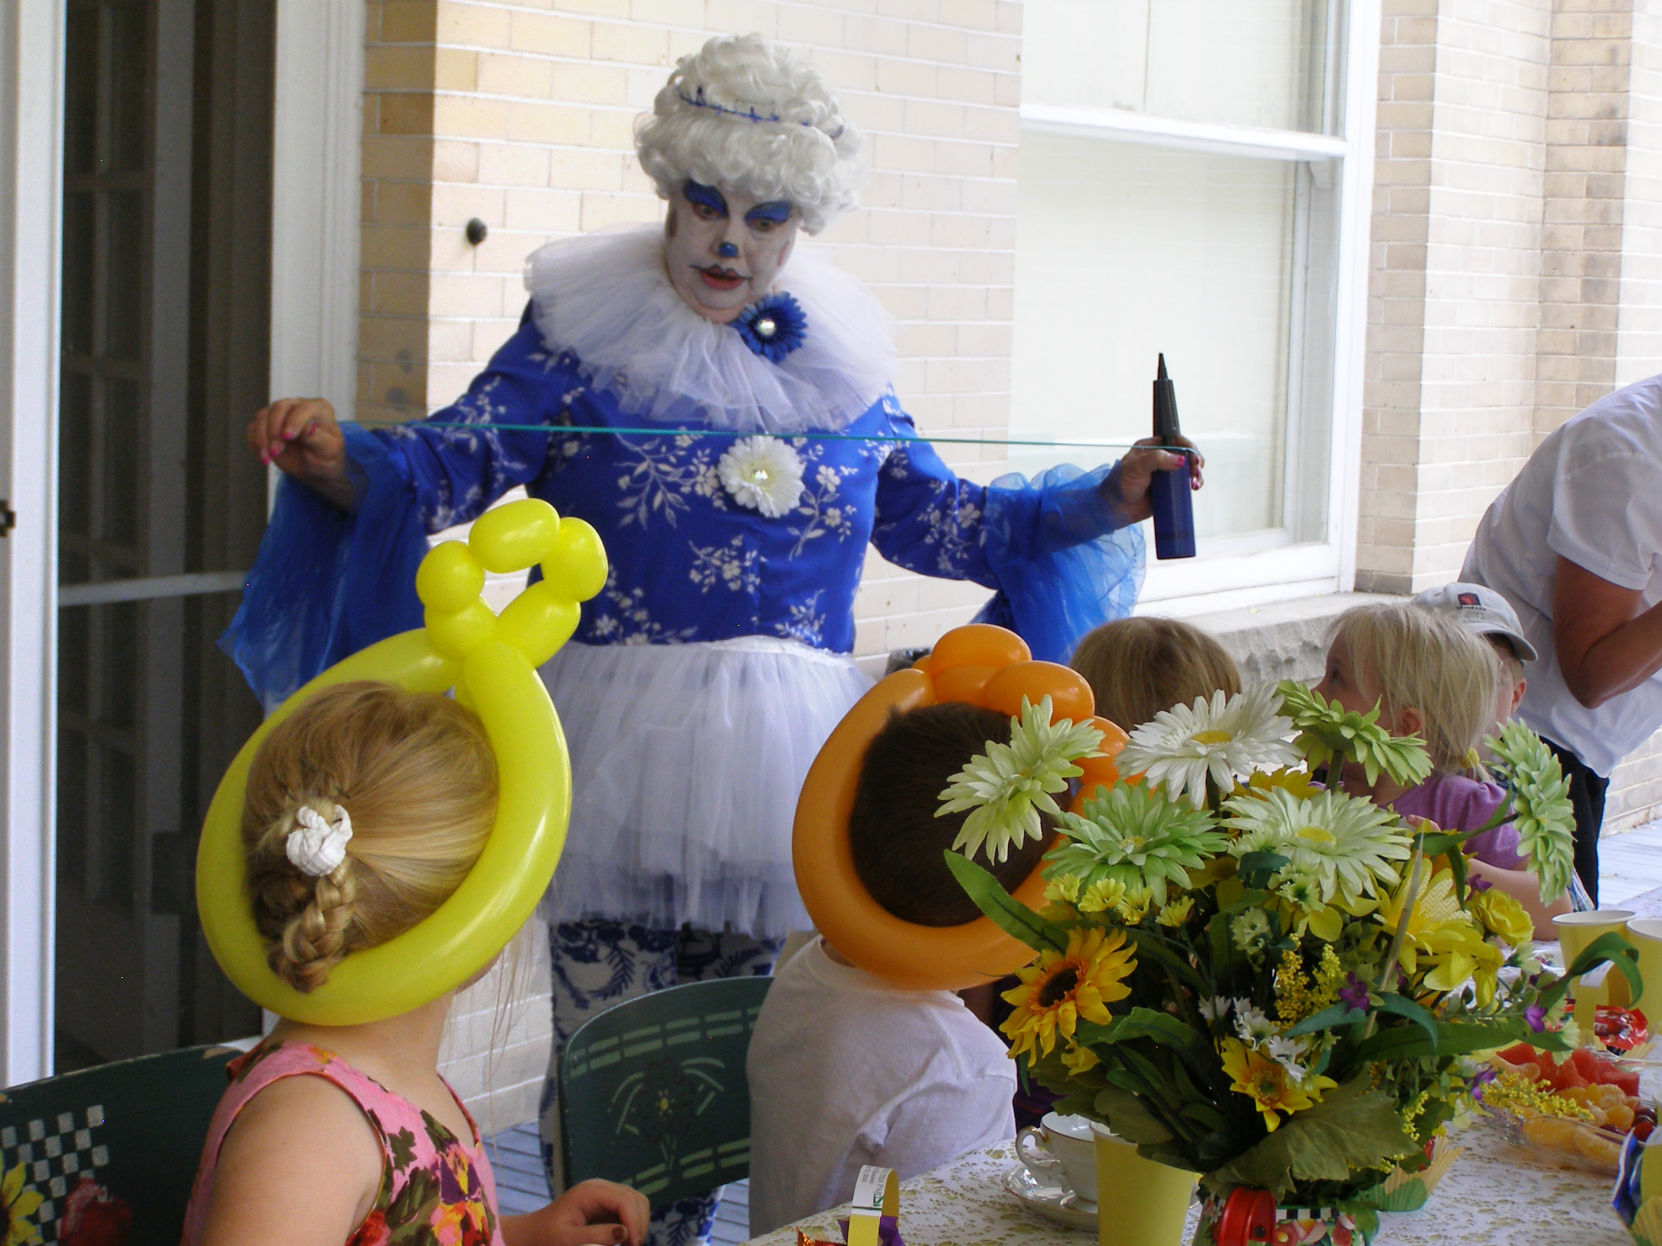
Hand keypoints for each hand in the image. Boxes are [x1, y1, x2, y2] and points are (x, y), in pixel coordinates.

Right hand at [247, 397, 353, 508]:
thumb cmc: (327, 456)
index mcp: (319, 408)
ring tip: (268, 458)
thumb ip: (318, 439)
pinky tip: (264, 457)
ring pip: (262, 416)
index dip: (294, 421)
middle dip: (274, 431)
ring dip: (262, 438)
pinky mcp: (267, 424)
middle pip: (278, 408)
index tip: (286, 437)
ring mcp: (281, 413)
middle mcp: (298, 405)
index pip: (304, 408)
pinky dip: (255, 442)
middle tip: (275, 453)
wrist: (316, 467)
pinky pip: (254, 427)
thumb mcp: (328, 451)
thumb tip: (309, 428)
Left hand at [506, 1179, 650, 1245]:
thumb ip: (595, 1237)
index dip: (634, 1222)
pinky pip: (629, 1209)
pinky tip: (624, 1239)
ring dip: (638, 1223)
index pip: (625, 1199)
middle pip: (635, 1198)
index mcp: (590, 1192)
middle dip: (639, 1223)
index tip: (633, 1245)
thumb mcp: (567, 1241)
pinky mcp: (606, 1203)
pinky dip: (632, 1223)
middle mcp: (600, 1187)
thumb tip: (624, 1233)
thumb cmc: (545, 1238)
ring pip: (636, 1202)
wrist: (532, 1234)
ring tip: (629, 1244)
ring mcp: (604, 1194)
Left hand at [1105, 434, 1204, 525]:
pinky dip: (1193, 484)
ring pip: (1188, 469)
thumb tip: (1179, 459)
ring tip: (1194, 483)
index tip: (1193, 459)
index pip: (1175, 441)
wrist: (1115, 510)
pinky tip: (1194, 487)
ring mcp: (1165, 474)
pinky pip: (1185, 483)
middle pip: (1186, 454)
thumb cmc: (1119, 486)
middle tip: (1196, 471)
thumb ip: (1156, 459)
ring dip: (1196, 474)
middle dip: (1195, 462)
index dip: (1188, 448)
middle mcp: (1159, 458)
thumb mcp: (1136, 467)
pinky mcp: (1169, 488)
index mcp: (1150, 447)